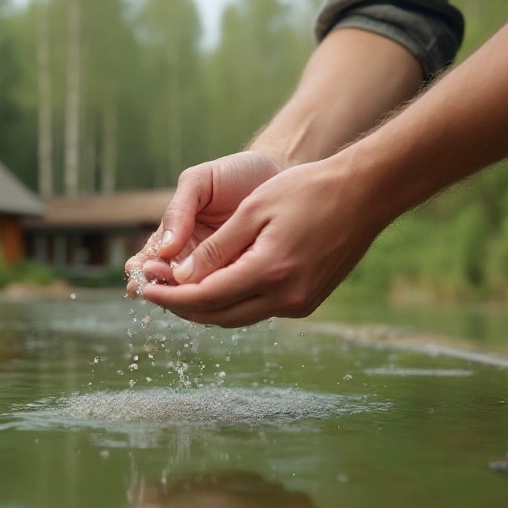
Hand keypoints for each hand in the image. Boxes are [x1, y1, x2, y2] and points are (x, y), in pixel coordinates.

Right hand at [124, 151, 282, 294]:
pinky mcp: (244, 278)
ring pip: (197, 293)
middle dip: (161, 284)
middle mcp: (192, 259)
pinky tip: (218, 293)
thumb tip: (163, 250)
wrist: (278, 174)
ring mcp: (218, 271)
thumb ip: (178, 209)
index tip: (139, 271)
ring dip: (187, 295)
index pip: (150, 259)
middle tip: (160, 278)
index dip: (141, 269)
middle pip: (169, 283)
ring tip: (184, 288)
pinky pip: (228, 293)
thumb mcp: (199, 182)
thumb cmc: (233, 174)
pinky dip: (220, 297)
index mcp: (175, 236)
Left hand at [141, 156, 389, 325]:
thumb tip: (179, 277)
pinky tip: (213, 286)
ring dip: (205, 307)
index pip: (205, 296)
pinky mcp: (308, 302)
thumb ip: (215, 248)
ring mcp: (300, 304)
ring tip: (175, 290)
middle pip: (219, 316)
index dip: (169, 295)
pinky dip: (231, 302)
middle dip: (182, 307)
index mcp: (270, 271)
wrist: (365, 192)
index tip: (143, 288)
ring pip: (238, 317)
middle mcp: (286, 297)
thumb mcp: (253, 211)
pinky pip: (258, 309)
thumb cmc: (307, 190)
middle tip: (152, 292)